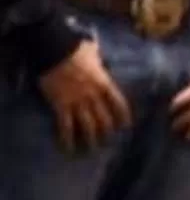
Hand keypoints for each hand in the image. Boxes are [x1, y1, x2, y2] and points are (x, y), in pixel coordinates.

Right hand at [38, 38, 129, 153]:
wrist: (53, 49)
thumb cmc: (74, 48)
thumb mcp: (93, 53)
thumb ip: (99, 59)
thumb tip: (99, 55)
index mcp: (104, 83)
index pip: (119, 104)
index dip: (123, 116)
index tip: (125, 126)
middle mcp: (93, 96)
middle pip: (104, 119)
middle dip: (107, 133)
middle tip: (108, 142)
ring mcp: (77, 102)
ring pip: (87, 126)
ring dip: (90, 140)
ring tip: (91, 150)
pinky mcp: (60, 105)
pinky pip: (65, 126)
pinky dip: (67, 139)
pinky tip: (69, 149)